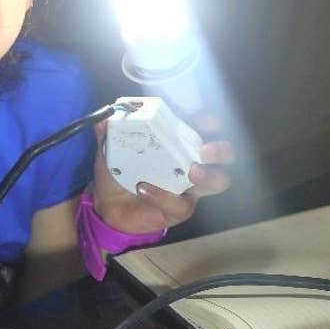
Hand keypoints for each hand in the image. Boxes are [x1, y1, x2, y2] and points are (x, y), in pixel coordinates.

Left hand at [89, 114, 233, 233]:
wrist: (108, 206)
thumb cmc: (118, 172)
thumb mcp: (109, 150)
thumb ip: (108, 133)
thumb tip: (104, 119)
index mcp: (178, 141)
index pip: (204, 127)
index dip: (210, 123)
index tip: (207, 122)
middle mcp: (192, 162)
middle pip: (225, 155)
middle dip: (221, 150)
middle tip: (205, 150)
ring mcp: (190, 187)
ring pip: (218, 181)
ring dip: (209, 175)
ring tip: (192, 171)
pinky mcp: (181, 209)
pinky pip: (181, 203)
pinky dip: (164, 195)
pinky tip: (145, 188)